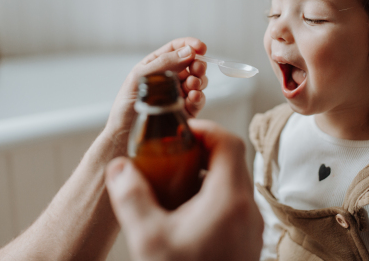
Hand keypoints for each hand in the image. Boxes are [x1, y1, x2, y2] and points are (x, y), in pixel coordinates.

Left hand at [103, 37, 207, 152]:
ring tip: (192, 85)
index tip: (201, 47)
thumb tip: (188, 52)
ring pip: (198, 81)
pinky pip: (198, 100)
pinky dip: (199, 96)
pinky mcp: (184, 111)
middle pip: (191, 64)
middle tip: (197, 69)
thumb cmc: (125, 107)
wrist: (124, 136)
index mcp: (156, 66)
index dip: (190, 45)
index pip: (176, 49)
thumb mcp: (139, 78)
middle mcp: (169, 78)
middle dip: (197, 64)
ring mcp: (177, 94)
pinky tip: (193, 97)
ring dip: (199, 80)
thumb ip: (164, 63)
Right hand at [105, 120, 262, 260]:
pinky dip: (211, 195)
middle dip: (200, 151)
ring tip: (173, 181)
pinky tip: (184, 212)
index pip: (228, 141)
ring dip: (205, 173)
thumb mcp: (148, 239)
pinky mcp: (246, 239)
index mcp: (229, 198)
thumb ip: (131, 197)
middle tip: (171, 154)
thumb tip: (118, 167)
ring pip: (232, 181)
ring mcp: (251, 225)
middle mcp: (247, 208)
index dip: (203, 129)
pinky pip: (232, 203)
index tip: (178, 133)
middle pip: (231, 159)